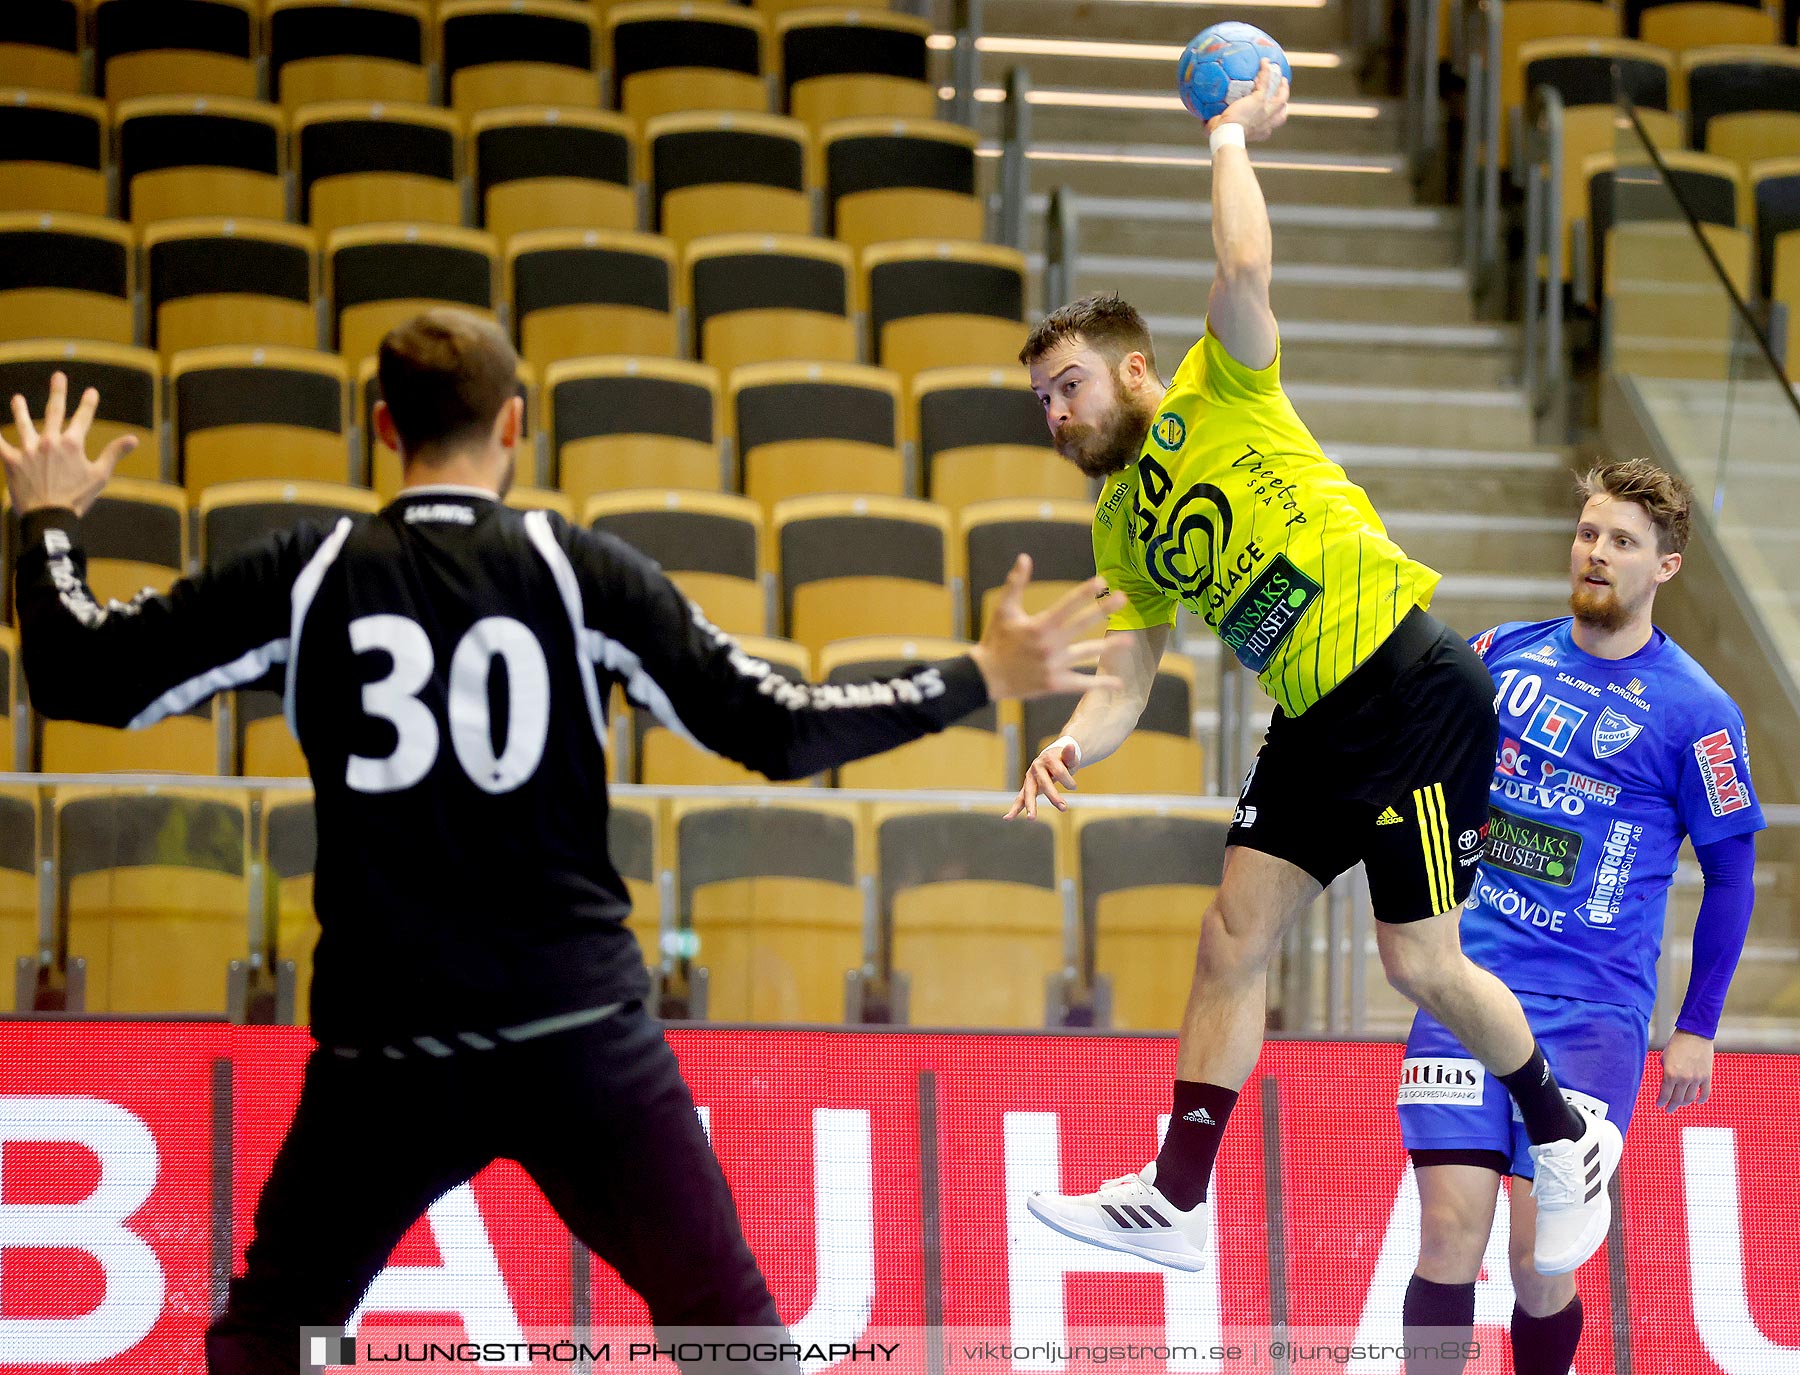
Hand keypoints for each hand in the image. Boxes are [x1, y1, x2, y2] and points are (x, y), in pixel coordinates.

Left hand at [0, 372, 135, 516]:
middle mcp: (49, 441)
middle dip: (58, 392)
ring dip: (21, 409)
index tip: (91, 391)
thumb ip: (114, 453)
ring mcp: (28, 449)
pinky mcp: (11, 460)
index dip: (88, 403)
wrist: (49, 516)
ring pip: (24, 424)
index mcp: (72, 444)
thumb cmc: (76, 498)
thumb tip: (134, 438)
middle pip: (54, 411)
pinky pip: (0, 444)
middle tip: (58, 376)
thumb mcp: (100, 476)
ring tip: (18, 399)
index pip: (83, 418)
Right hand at [968, 554, 1122, 702]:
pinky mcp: (1055, 684)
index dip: (1084, 592)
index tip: (1101, 581)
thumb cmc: (996, 640)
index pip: (1067, 605)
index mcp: (1039, 626)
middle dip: (1103, 610)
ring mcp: (1054, 666)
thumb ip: (1016, 584)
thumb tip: (1025, 557)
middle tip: (1123, 598)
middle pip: (1082, 624)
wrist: (986, 677)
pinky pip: (1082, 683)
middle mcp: (1050, 645)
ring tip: (1129, 639)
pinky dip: (1100, 684)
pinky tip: (1118, 683)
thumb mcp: (1004, 610)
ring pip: (1087, 653)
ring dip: (1110, 646)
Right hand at [1005, 737, 1082, 820]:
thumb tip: (1071, 745)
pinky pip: (1020, 799)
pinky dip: (1014, 809)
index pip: (1059, 772)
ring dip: (1030, 806)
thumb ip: (1070, 754)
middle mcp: (1036, 768)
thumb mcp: (1069, 757)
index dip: (1068, 781)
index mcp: (1047, 759)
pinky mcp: (1027, 787)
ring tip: (1031, 819)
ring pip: (1029, 793)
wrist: (1052, 758)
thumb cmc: (1063, 760)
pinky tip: (1008, 818)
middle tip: (1064, 808)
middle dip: (1053, 796)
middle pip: (1044, 783)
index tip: (1074, 786)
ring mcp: (1030, 778)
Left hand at [1207, 59, 1289, 142]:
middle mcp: (1266, 123)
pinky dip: (1266, 71)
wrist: (1227, 133)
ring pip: (1281, 98)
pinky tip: (1264, 61)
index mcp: (1259, 132)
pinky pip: (1266, 81)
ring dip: (1283, 88)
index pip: (1268, 128)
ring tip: (1282, 78)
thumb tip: (1202, 124)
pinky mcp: (1260, 99)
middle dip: (1283, 106)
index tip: (1267, 116)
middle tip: (1282, 97)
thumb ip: (1213, 125)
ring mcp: (1265, 110)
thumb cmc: (1221, 136)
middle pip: (1281, 115)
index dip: (1271, 122)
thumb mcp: (1218, 131)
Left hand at [1657, 1029, 1713, 1110]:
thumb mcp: (1665, 1058)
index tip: (1659, 1105)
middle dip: (1672, 1106)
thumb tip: (1667, 1083)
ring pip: (1690, 1098)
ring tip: (1680, 1104)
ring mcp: (1696, 1079)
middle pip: (1677, 1099)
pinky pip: (1705, 1093)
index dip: (1661, 1102)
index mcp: (1670, 1074)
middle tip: (1668, 1109)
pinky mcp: (1707, 1077)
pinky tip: (1697, 1102)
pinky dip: (1701, 1100)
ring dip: (1684, 1103)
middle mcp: (1684, 1079)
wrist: (1694, 1034)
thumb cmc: (1677, 1044)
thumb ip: (1666, 1072)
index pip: (1665, 1094)